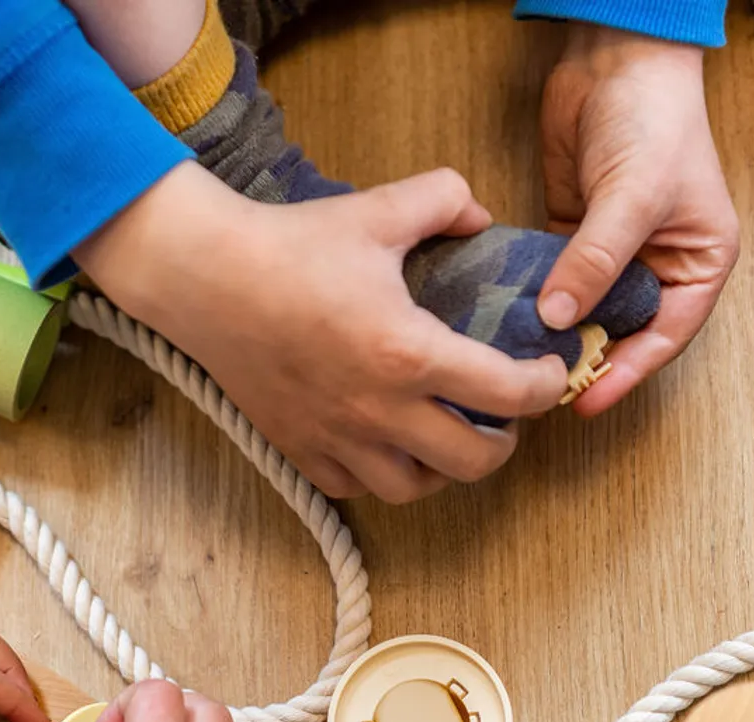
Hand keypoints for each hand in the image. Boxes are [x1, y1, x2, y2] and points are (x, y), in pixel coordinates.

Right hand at [75, 162, 565, 501]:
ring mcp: (335, 435)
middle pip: (472, 462)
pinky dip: (377, 474)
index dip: (545, 386)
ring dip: (441, 469)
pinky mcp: (296, 445)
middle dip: (504, 442)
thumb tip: (481, 217)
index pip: (508, 394)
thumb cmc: (290, 246)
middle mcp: (378, 409)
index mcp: (409, 353)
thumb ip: (446, 200)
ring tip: (443, 436)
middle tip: (503, 415)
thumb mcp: (377, 210)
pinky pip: (351, 486)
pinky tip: (380, 442)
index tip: (546, 372)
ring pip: (412, 488)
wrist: (206, 277)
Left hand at [537, 24, 738, 414]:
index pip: (663, 336)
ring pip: (578, 311)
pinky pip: (548, 282)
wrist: (612, 62)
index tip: (585, 400)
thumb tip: (558, 316)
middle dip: (581, 359)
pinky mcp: (568, 240)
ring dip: (549, 335)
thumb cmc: (651, 120)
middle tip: (538, 390)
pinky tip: (501, 323)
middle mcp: (653, 265)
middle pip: (617, 331)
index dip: (626, 372)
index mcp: (695, 264)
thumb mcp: (633, 196)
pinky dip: (528, 302)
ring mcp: (608, 255)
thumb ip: (596, 259)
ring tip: (513, 366)